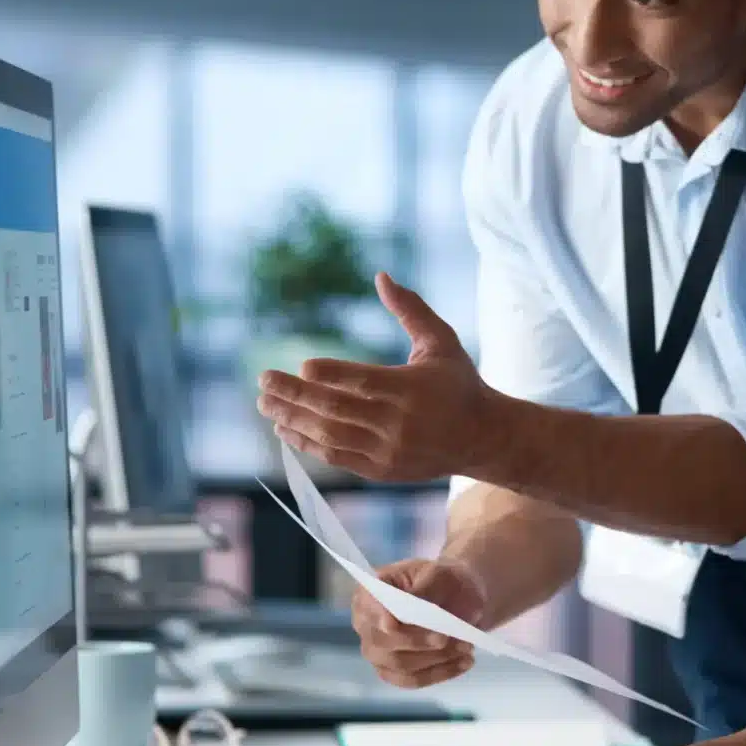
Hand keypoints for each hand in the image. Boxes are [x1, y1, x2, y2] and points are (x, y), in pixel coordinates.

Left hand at [258, 273, 507, 482]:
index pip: (364, 382)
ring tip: (265, 404)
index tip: (302, 364)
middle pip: (337, 409)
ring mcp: (389, 450)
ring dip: (293, 420)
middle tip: (264, 380)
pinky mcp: (382, 470)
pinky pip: (337, 458)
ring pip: (331, 436)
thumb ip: (411, 310)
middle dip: (295, 395)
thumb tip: (381, 276)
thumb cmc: (459, 383)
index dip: (332, 374)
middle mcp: (399, 423)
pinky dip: (308, 444)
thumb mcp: (441, 342)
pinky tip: (285, 428)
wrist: (482, 438)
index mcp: (413, 389)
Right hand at [351, 558, 486, 687]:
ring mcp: (377, 651)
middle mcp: (366, 624)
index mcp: (370, 592)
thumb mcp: (440, 574)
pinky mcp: (393, 671)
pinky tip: (463, 663)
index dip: (377, 617)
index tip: (393, 624)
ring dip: (435, 659)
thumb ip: (425, 589)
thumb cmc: (445, 580)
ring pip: (399, 665)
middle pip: (382, 642)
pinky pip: (412, 680)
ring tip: (466, 647)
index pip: (367, 606)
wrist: (461, 598)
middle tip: (450, 638)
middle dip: (418, 642)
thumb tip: (409, 605)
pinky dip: (439, 673)